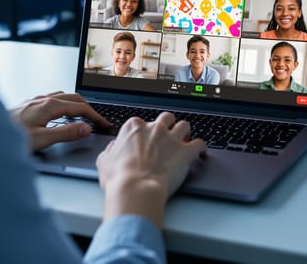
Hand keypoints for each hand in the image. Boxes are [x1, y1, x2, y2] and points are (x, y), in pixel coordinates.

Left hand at [9, 92, 109, 151]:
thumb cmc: (10, 137)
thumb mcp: (42, 139)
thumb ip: (66, 133)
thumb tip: (86, 128)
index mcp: (49, 105)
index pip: (80, 107)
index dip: (95, 115)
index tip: (103, 123)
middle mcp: (42, 99)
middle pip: (73, 98)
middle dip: (89, 108)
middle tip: (98, 119)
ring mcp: (34, 101)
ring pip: (63, 97)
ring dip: (76, 104)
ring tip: (83, 115)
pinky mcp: (28, 105)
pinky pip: (52, 99)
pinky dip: (64, 104)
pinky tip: (60, 113)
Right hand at [96, 112, 205, 227]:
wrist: (136, 188)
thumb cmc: (119, 178)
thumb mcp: (105, 161)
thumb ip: (111, 150)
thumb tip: (114, 148)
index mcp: (134, 128)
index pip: (142, 123)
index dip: (145, 132)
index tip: (146, 140)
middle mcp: (155, 129)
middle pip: (166, 118)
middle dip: (168, 125)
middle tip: (168, 135)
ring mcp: (172, 138)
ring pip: (184, 126)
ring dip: (185, 132)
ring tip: (185, 140)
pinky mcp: (186, 151)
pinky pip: (199, 143)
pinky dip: (201, 147)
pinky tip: (201, 152)